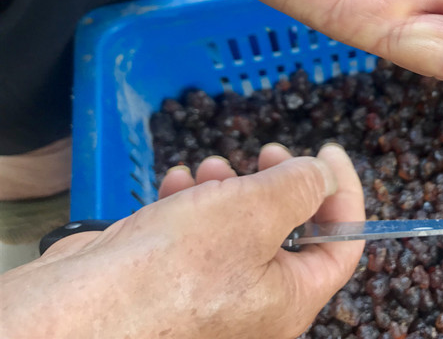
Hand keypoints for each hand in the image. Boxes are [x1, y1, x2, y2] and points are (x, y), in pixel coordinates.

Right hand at [1, 144, 364, 338]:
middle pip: (287, 231)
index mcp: (290, 298)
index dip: (343, 192)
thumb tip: (322, 174)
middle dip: (278, 183)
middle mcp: (255, 302)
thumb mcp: (257, 211)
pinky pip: (193, 234)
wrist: (80, 310)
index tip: (329, 151)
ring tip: (211, 166)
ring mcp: (209, 292)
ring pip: (236, 227)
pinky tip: (174, 182)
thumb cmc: (176, 266)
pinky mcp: (167, 279)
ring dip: (229, 187)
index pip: (343, 244)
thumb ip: (301, 187)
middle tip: (268, 151)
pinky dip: (190, 201)